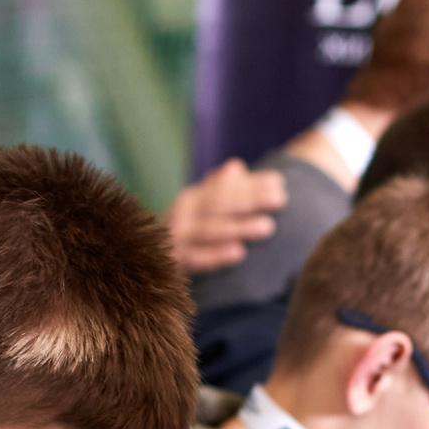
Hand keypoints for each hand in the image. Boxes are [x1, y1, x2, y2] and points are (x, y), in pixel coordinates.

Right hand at [164, 159, 285, 273]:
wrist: (148, 262)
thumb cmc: (189, 233)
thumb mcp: (202, 209)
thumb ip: (220, 189)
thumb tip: (236, 166)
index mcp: (193, 198)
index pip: (225, 188)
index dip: (252, 185)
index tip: (280, 182)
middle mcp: (183, 214)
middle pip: (219, 204)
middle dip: (250, 200)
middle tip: (280, 199)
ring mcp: (177, 238)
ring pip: (210, 230)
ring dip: (239, 227)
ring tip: (267, 226)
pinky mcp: (176, 262)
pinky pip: (197, 258)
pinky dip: (217, 255)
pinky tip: (239, 253)